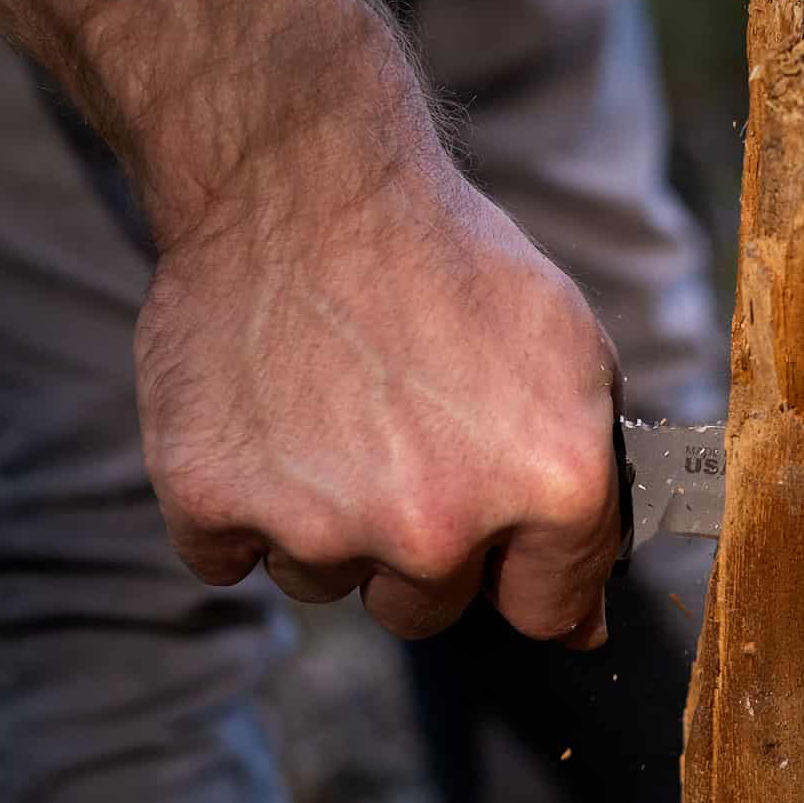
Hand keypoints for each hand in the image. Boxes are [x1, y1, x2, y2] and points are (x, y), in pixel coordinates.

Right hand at [135, 156, 623, 648]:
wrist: (300, 177)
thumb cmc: (447, 260)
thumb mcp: (570, 351)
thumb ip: (592, 495)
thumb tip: (584, 625)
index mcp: (550, 486)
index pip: (547, 608)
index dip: (520, 564)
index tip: (494, 527)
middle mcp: (439, 527)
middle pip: (427, 610)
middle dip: (419, 544)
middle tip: (397, 437)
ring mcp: (319, 524)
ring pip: (326, 583)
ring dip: (325, 522)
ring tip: (326, 411)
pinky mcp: (211, 503)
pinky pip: (228, 557)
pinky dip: (237, 503)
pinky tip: (261, 418)